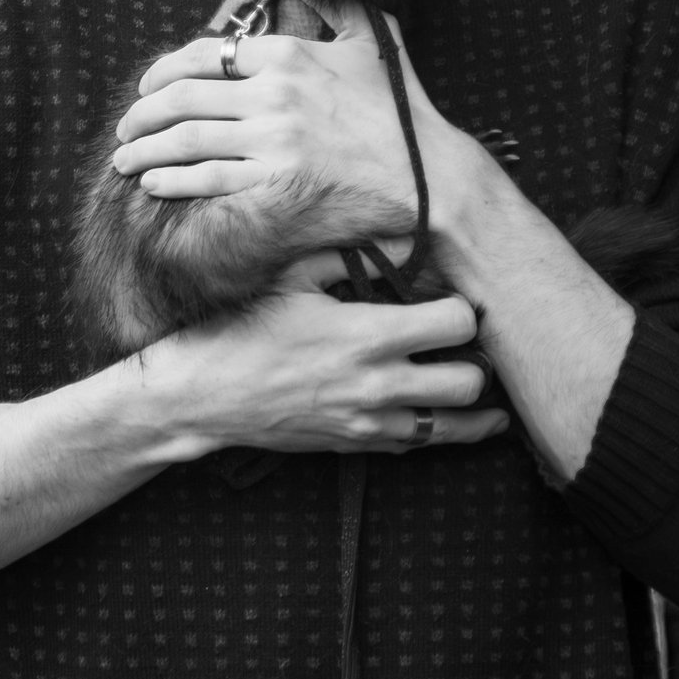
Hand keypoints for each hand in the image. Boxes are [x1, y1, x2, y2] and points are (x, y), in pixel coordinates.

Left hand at [111, 17, 441, 264]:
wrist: (431, 177)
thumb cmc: (401, 112)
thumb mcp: (374, 42)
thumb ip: (338, 3)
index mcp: (289, 55)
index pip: (205, 54)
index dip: (163, 72)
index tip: (146, 88)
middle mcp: (276, 93)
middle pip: (183, 98)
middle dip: (142, 114)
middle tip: (125, 129)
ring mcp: (276, 140)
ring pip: (187, 139)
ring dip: (145, 151)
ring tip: (126, 160)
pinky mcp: (279, 183)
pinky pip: (209, 180)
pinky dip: (173, 182)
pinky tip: (154, 185)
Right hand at [151, 284, 505, 460]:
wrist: (201, 395)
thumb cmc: (242, 328)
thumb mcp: (293, 276)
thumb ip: (353, 252)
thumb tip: (404, 232)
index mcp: (368, 335)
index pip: (459, 324)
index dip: (464, 308)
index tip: (453, 299)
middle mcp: (378, 384)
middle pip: (470, 381)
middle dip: (477, 358)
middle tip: (467, 341)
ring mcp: (369, 422)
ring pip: (453, 425)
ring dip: (468, 402)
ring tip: (476, 382)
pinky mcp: (356, 445)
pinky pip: (417, 444)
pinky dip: (436, 428)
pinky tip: (443, 412)